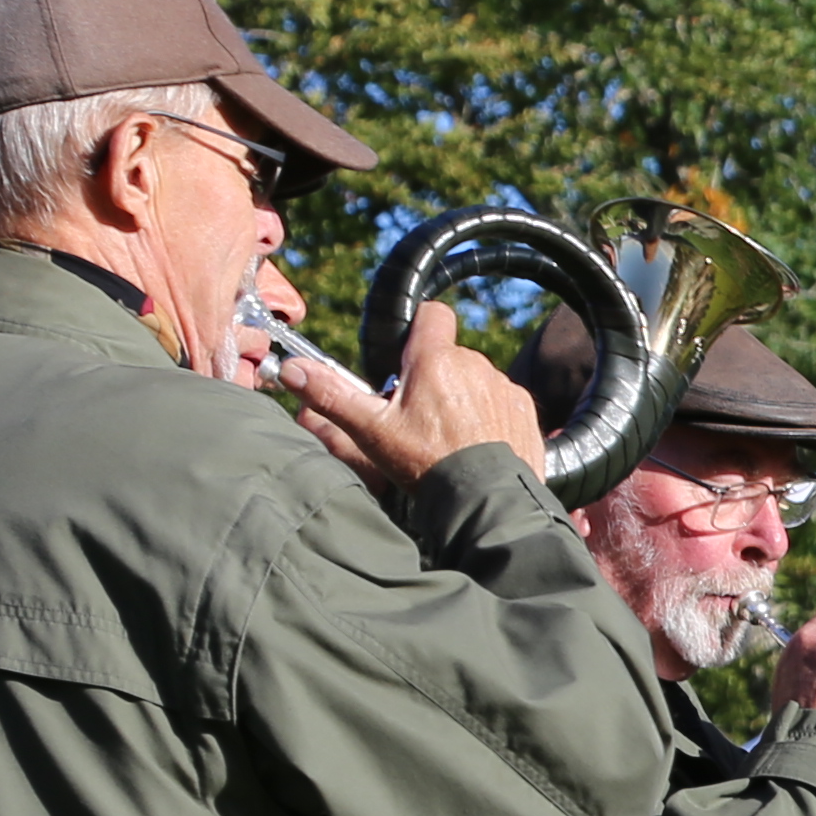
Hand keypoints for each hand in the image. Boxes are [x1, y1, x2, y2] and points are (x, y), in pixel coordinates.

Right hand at [281, 298, 549, 498]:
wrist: (487, 500)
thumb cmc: (427, 464)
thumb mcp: (371, 431)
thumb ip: (331, 395)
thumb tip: (291, 370)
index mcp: (435, 359)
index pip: (432, 314)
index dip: (418, 328)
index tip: (405, 356)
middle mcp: (474, 364)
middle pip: (449, 355)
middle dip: (434, 375)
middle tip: (418, 416)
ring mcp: (503, 387)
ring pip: (476, 379)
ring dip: (462, 397)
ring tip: (449, 436)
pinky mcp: (524, 410)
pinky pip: (502, 401)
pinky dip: (490, 416)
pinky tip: (477, 445)